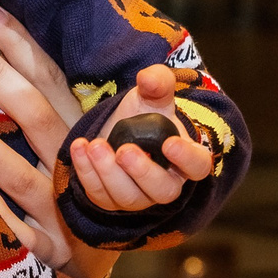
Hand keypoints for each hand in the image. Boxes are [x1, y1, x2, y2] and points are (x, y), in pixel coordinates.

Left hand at [0, 2, 114, 277]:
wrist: (108, 259)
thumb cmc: (85, 185)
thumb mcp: (83, 139)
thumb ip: (51, 98)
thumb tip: (4, 44)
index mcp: (79, 131)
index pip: (48, 80)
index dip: (19, 45)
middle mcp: (71, 165)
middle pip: (34, 116)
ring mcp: (60, 209)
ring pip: (18, 174)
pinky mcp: (50, 251)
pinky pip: (20, 235)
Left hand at [69, 63, 213, 211]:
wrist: (118, 131)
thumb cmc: (145, 115)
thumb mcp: (153, 95)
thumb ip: (158, 82)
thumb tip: (148, 79)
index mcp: (186, 160)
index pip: (197, 166)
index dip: (186, 159)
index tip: (170, 143)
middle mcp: (165, 184)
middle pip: (162, 191)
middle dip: (141, 172)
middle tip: (124, 150)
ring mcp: (138, 197)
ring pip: (128, 197)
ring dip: (108, 173)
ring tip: (96, 145)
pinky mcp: (110, 199)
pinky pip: (99, 195)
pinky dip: (86, 172)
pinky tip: (80, 148)